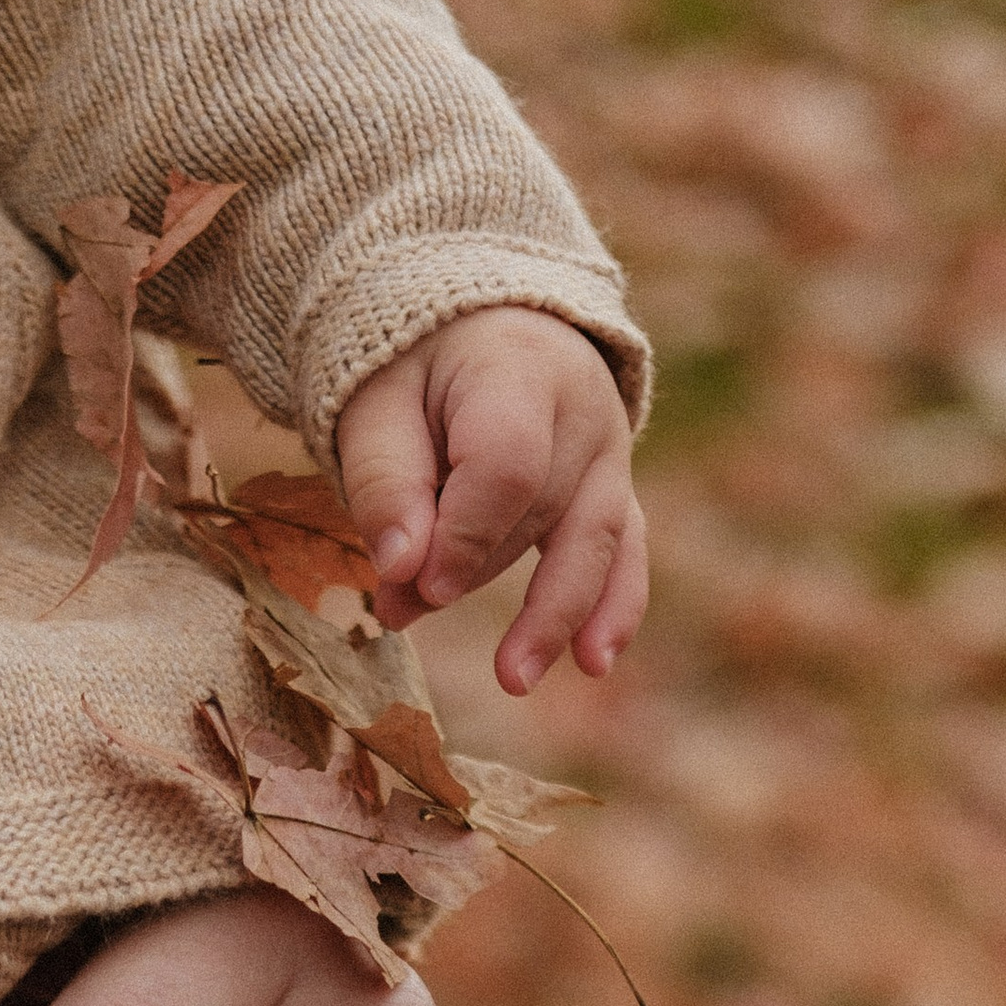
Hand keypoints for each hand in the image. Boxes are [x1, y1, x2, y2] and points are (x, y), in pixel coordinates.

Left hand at [336, 308, 648, 691]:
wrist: (482, 328)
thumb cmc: (418, 369)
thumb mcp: (377, 405)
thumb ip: (384, 481)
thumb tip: (401, 571)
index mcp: (520, 367)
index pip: (509, 465)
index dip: (465, 533)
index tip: (417, 583)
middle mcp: (583, 409)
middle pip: (539, 509)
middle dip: (471, 571)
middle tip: (398, 613)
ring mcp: (610, 453)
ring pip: (592, 540)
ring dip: (554, 615)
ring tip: (513, 678)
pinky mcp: (615, 492)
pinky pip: (629, 552)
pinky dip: (615, 608)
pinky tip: (593, 663)